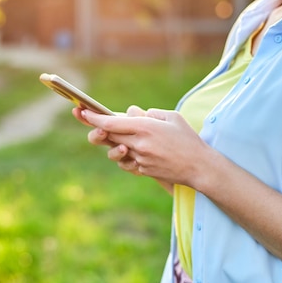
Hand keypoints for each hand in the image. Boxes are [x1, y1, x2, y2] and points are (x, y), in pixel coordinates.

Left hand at [80, 107, 208, 187]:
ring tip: (118, 136)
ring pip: (116, 149)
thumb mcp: (172, 118)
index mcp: (146, 127)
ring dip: (114, 142)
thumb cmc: (188, 139)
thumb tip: (132, 113)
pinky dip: (127, 155)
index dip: (94, 117)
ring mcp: (140, 159)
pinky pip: (127, 162)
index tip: (82, 111)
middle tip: (84, 117)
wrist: (199, 167)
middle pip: (109, 135)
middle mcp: (139, 144)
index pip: (112, 122)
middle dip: (96, 127)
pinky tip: (132, 150)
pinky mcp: (143, 171)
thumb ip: (150, 114)